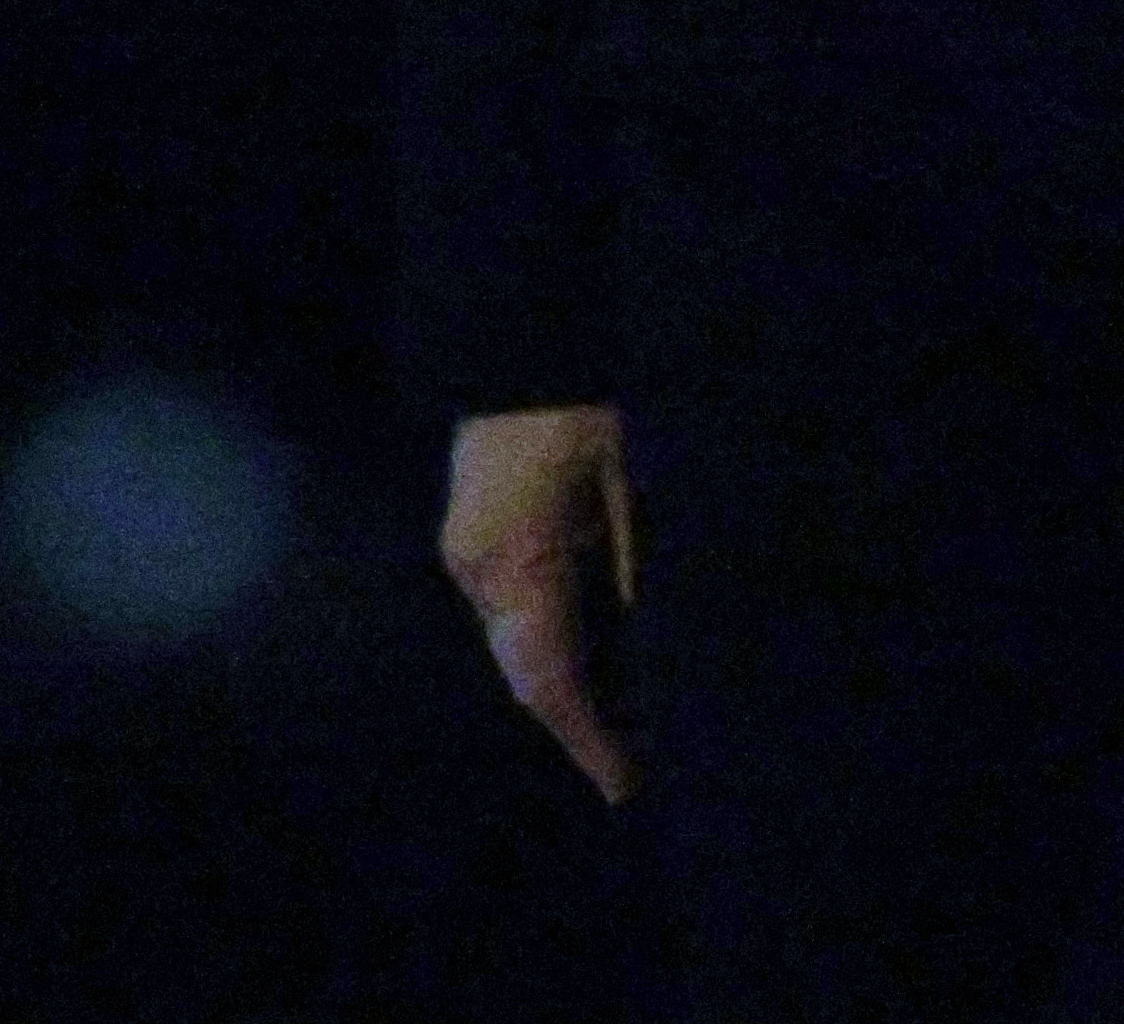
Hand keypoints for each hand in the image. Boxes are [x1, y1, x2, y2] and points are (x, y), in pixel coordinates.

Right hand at [438, 402, 639, 802]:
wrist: (524, 334)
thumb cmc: (585, 408)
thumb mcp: (636, 489)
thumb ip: (637, 573)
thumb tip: (656, 655)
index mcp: (518, 560)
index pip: (549, 681)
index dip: (588, 742)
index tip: (624, 789)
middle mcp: (478, 568)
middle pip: (528, 672)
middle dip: (583, 722)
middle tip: (640, 763)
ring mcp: (466, 549)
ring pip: (519, 643)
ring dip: (570, 681)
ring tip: (632, 717)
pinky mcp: (473, 531)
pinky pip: (513, 608)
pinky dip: (555, 638)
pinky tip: (600, 649)